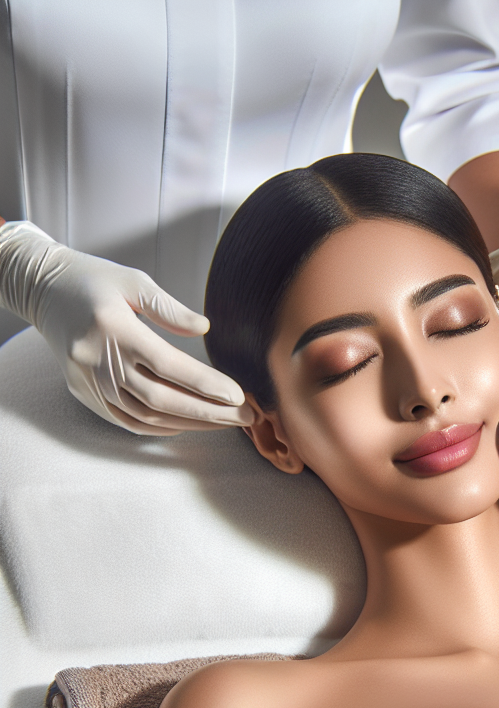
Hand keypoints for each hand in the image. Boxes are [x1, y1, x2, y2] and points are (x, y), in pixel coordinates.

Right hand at [0, 221, 253, 434]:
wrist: (43, 290)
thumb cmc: (94, 280)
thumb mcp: (133, 281)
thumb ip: (169, 308)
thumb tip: (204, 328)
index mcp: (114, 328)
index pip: (169, 366)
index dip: (206, 384)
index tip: (238, 396)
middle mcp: (99, 360)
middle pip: (162, 399)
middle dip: (210, 412)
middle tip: (246, 417)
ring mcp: (89, 381)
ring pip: (147, 416)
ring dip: (191, 423)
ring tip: (226, 422)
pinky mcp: (84, 393)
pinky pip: (126, 421)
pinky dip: (160, 427)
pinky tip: (188, 423)